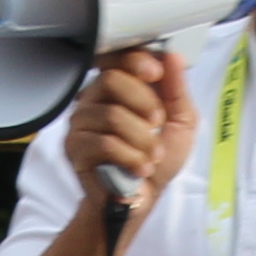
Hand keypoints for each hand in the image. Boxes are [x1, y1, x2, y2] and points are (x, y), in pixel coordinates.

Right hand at [60, 46, 199, 223]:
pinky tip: (139, 168)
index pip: (115, 59)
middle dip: (144, 102)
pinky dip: (131, 157)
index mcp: (116, 88)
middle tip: (157, 124)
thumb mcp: (180, 121)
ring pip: (111, 115)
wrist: (141, 198)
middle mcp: (93, 101)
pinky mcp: (75, 149)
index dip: (134, 61)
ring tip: (152, 156)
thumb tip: (172, 57)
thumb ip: (177, 88)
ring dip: (142, 139)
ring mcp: (80, 124)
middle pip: (110, 80)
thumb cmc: (157, 159)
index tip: (155, 73)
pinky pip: (104, 143)